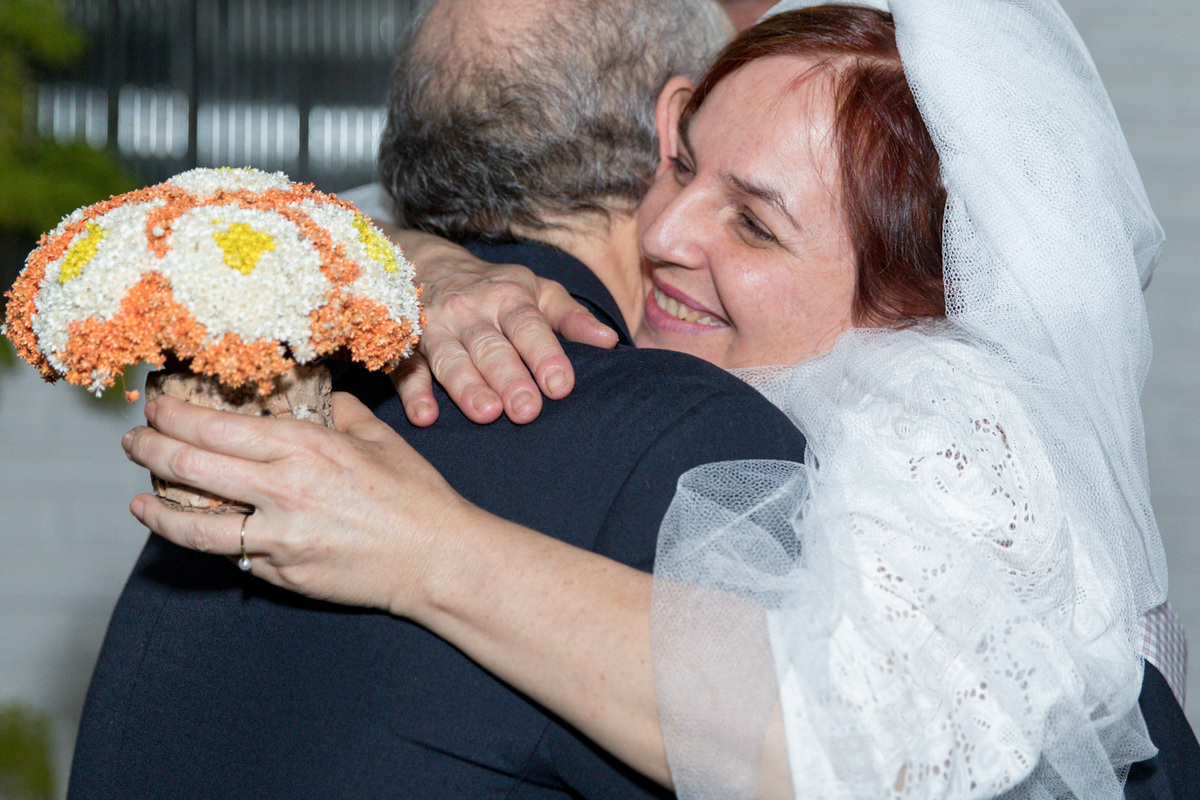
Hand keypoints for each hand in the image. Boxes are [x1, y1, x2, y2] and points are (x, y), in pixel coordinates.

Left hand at [121, 393, 473, 617]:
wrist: (436, 557)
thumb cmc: (414, 495)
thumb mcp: (379, 439)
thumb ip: (340, 413)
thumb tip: (318, 400)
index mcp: (305, 447)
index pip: (216, 427)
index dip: (175, 416)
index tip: (157, 408)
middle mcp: (283, 489)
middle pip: (190, 467)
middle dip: (150, 450)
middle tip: (135, 443)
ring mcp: (278, 537)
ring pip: (193, 525)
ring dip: (155, 510)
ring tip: (137, 502)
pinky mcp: (282, 574)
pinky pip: (233, 557)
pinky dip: (210, 544)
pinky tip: (196, 534)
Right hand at [385, 226, 617, 425]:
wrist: (426, 264)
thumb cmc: (495, 288)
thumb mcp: (538, 291)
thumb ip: (572, 317)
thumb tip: (610, 342)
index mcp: (507, 297)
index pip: (528, 326)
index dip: (544, 354)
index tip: (561, 385)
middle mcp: (470, 311)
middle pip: (491, 347)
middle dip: (509, 378)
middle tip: (527, 410)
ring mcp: (435, 328)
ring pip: (451, 358)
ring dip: (467, 386)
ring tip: (486, 414)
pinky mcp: (406, 346)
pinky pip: (407, 369)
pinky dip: (413, 393)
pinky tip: (425, 417)